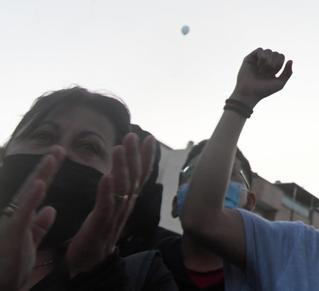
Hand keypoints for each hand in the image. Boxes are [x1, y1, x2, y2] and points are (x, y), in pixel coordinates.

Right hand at [0, 149, 62, 290]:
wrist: (0, 287)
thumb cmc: (9, 269)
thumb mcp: (28, 243)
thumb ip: (38, 226)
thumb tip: (50, 209)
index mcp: (21, 219)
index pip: (37, 191)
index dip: (48, 173)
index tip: (58, 155)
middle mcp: (14, 217)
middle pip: (32, 188)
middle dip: (46, 167)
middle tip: (60, 147)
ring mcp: (10, 224)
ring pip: (26, 195)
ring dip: (40, 175)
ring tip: (52, 157)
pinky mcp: (9, 233)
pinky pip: (21, 213)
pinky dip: (31, 197)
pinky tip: (40, 183)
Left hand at [66, 133, 156, 277]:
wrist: (88, 263)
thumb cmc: (97, 234)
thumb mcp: (111, 210)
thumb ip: (117, 192)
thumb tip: (120, 172)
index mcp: (127, 202)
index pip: (140, 175)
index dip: (146, 157)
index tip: (149, 138)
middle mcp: (126, 206)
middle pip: (134, 177)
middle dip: (134, 155)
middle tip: (132, 135)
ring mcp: (114, 215)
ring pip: (122, 188)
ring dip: (122, 166)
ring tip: (119, 148)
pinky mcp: (100, 225)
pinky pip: (105, 205)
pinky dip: (107, 190)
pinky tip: (107, 176)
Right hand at [231, 48, 292, 106]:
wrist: (250, 92)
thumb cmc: (264, 90)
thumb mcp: (280, 83)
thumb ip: (288, 73)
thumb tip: (290, 60)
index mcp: (273, 67)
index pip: (281, 56)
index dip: (280, 64)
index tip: (273, 74)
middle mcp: (265, 62)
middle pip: (276, 53)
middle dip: (274, 63)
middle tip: (266, 73)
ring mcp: (257, 60)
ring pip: (269, 51)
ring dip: (267, 61)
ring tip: (261, 70)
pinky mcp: (249, 58)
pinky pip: (260, 49)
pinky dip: (262, 57)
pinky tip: (258, 65)